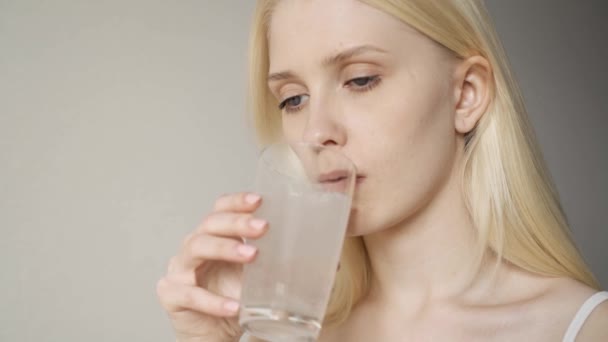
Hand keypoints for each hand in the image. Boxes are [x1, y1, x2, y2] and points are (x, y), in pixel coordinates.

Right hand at [156, 193, 267, 341]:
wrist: (215, 333)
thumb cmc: (232, 296)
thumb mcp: (255, 274)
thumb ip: (270, 258)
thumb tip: (309, 247)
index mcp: (212, 236)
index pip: (220, 209)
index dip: (237, 202)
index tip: (259, 200)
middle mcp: (193, 247)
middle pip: (210, 224)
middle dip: (238, 222)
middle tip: (263, 227)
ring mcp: (179, 269)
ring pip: (197, 248)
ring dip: (225, 248)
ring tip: (252, 256)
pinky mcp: (172, 295)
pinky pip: (191, 294)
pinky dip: (214, 301)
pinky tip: (234, 306)